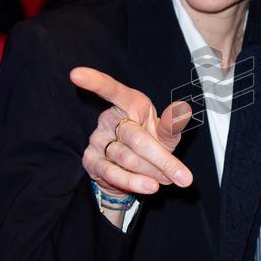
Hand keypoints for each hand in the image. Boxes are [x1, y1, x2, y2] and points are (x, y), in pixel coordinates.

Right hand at [70, 68, 192, 197]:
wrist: (136, 171)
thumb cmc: (151, 142)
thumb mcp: (166, 134)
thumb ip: (172, 125)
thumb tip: (182, 110)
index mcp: (129, 103)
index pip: (111, 90)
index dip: (94, 81)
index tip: (76, 74)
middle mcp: (109, 119)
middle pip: (135, 138)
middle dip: (162, 159)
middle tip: (183, 178)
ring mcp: (97, 139)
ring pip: (128, 159)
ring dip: (152, 172)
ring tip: (168, 180)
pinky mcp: (91, 160)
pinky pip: (113, 173)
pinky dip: (135, 182)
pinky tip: (149, 186)